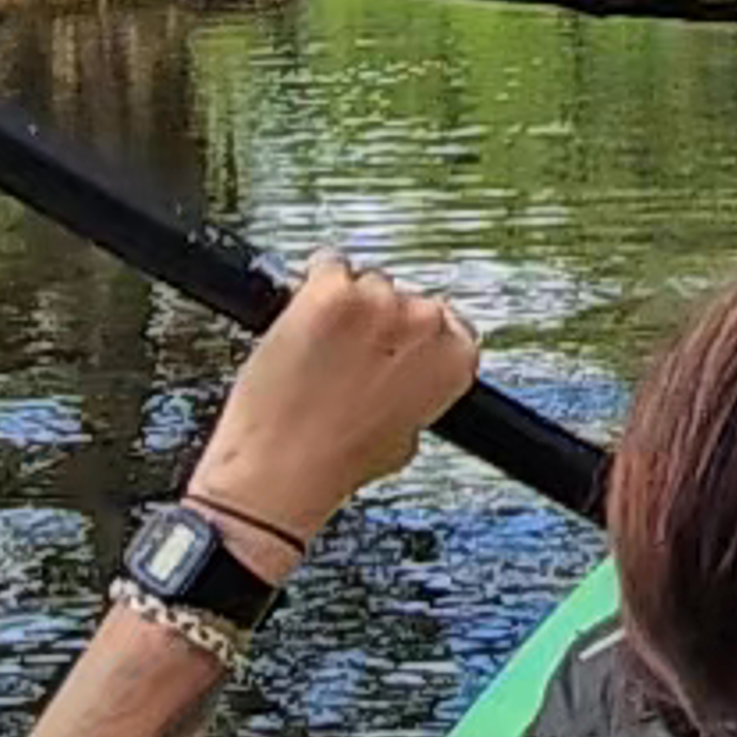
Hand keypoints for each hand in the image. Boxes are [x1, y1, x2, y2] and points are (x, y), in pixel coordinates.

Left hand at [186, 257, 480, 554]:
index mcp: (454, 360)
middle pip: (400, 295)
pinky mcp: (330, 292)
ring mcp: (377, 303)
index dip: (409, 333)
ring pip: (361, 281)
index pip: (447, 320)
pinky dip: (308, 290)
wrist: (282, 471)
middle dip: (374, 320)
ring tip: (316, 350)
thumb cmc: (338, 462)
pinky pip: (324, 266)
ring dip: (340, 307)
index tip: (389, 344)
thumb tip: (403, 369)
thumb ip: (416, 391)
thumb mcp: (404, 436)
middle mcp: (425, 324)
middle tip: (344, 356)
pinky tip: (300, 327)